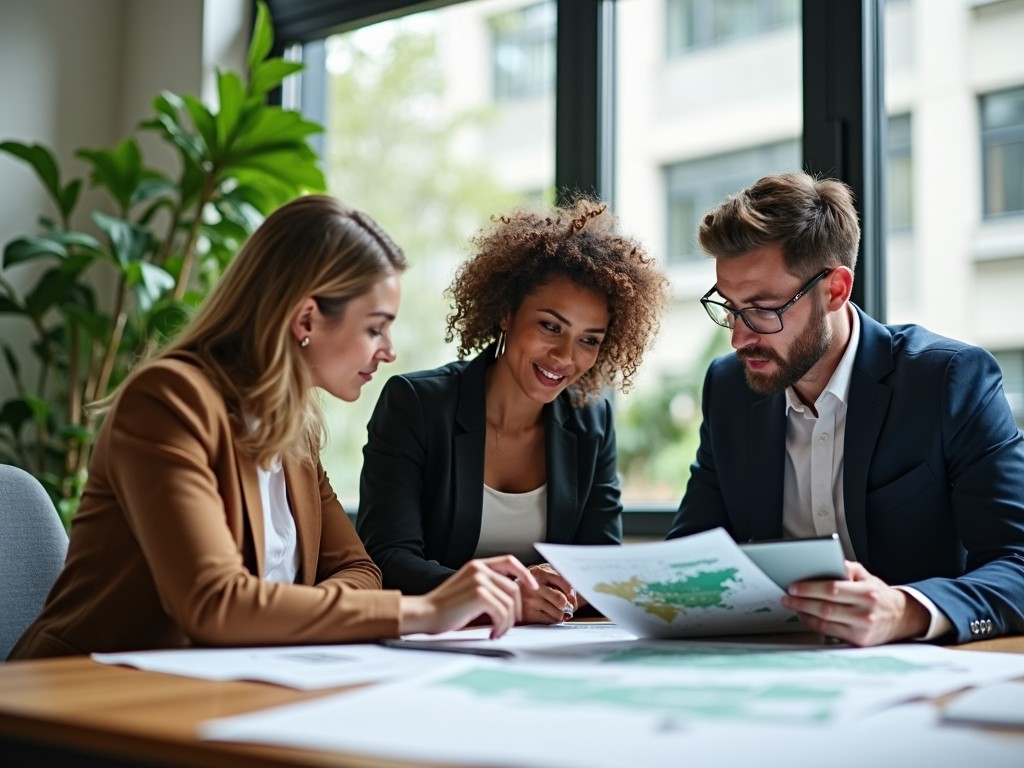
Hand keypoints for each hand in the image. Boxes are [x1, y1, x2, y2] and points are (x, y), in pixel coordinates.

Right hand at [399, 555, 538, 638]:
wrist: (424, 614)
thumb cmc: (444, 607)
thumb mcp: (468, 588)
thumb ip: (487, 585)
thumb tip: (511, 598)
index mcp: (477, 565)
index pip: (509, 561)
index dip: (524, 573)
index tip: (532, 586)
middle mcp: (479, 569)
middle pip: (514, 589)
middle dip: (515, 610)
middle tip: (507, 624)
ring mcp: (480, 581)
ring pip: (510, 604)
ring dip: (507, 623)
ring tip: (497, 631)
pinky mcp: (480, 595)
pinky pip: (503, 613)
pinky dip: (501, 627)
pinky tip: (492, 633)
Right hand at [520, 563, 577, 624]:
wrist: (506, 596)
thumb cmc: (528, 587)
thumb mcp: (540, 576)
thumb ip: (557, 580)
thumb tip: (573, 598)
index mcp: (539, 572)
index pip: (564, 582)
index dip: (572, 593)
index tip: (573, 598)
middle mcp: (534, 585)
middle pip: (561, 600)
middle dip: (568, 606)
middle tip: (568, 607)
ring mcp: (529, 600)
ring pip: (557, 612)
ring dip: (561, 614)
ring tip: (556, 610)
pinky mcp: (527, 614)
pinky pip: (550, 620)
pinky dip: (553, 620)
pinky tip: (549, 615)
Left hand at [781, 560, 930, 646]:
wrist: (901, 618)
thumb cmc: (879, 595)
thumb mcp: (868, 577)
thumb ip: (849, 569)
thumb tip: (829, 561)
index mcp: (867, 592)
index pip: (833, 589)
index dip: (810, 588)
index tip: (794, 586)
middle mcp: (865, 612)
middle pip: (826, 607)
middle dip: (802, 601)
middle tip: (787, 597)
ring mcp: (862, 629)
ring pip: (826, 621)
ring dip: (805, 613)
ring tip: (793, 605)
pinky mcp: (859, 641)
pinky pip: (830, 632)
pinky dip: (814, 624)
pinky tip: (805, 616)